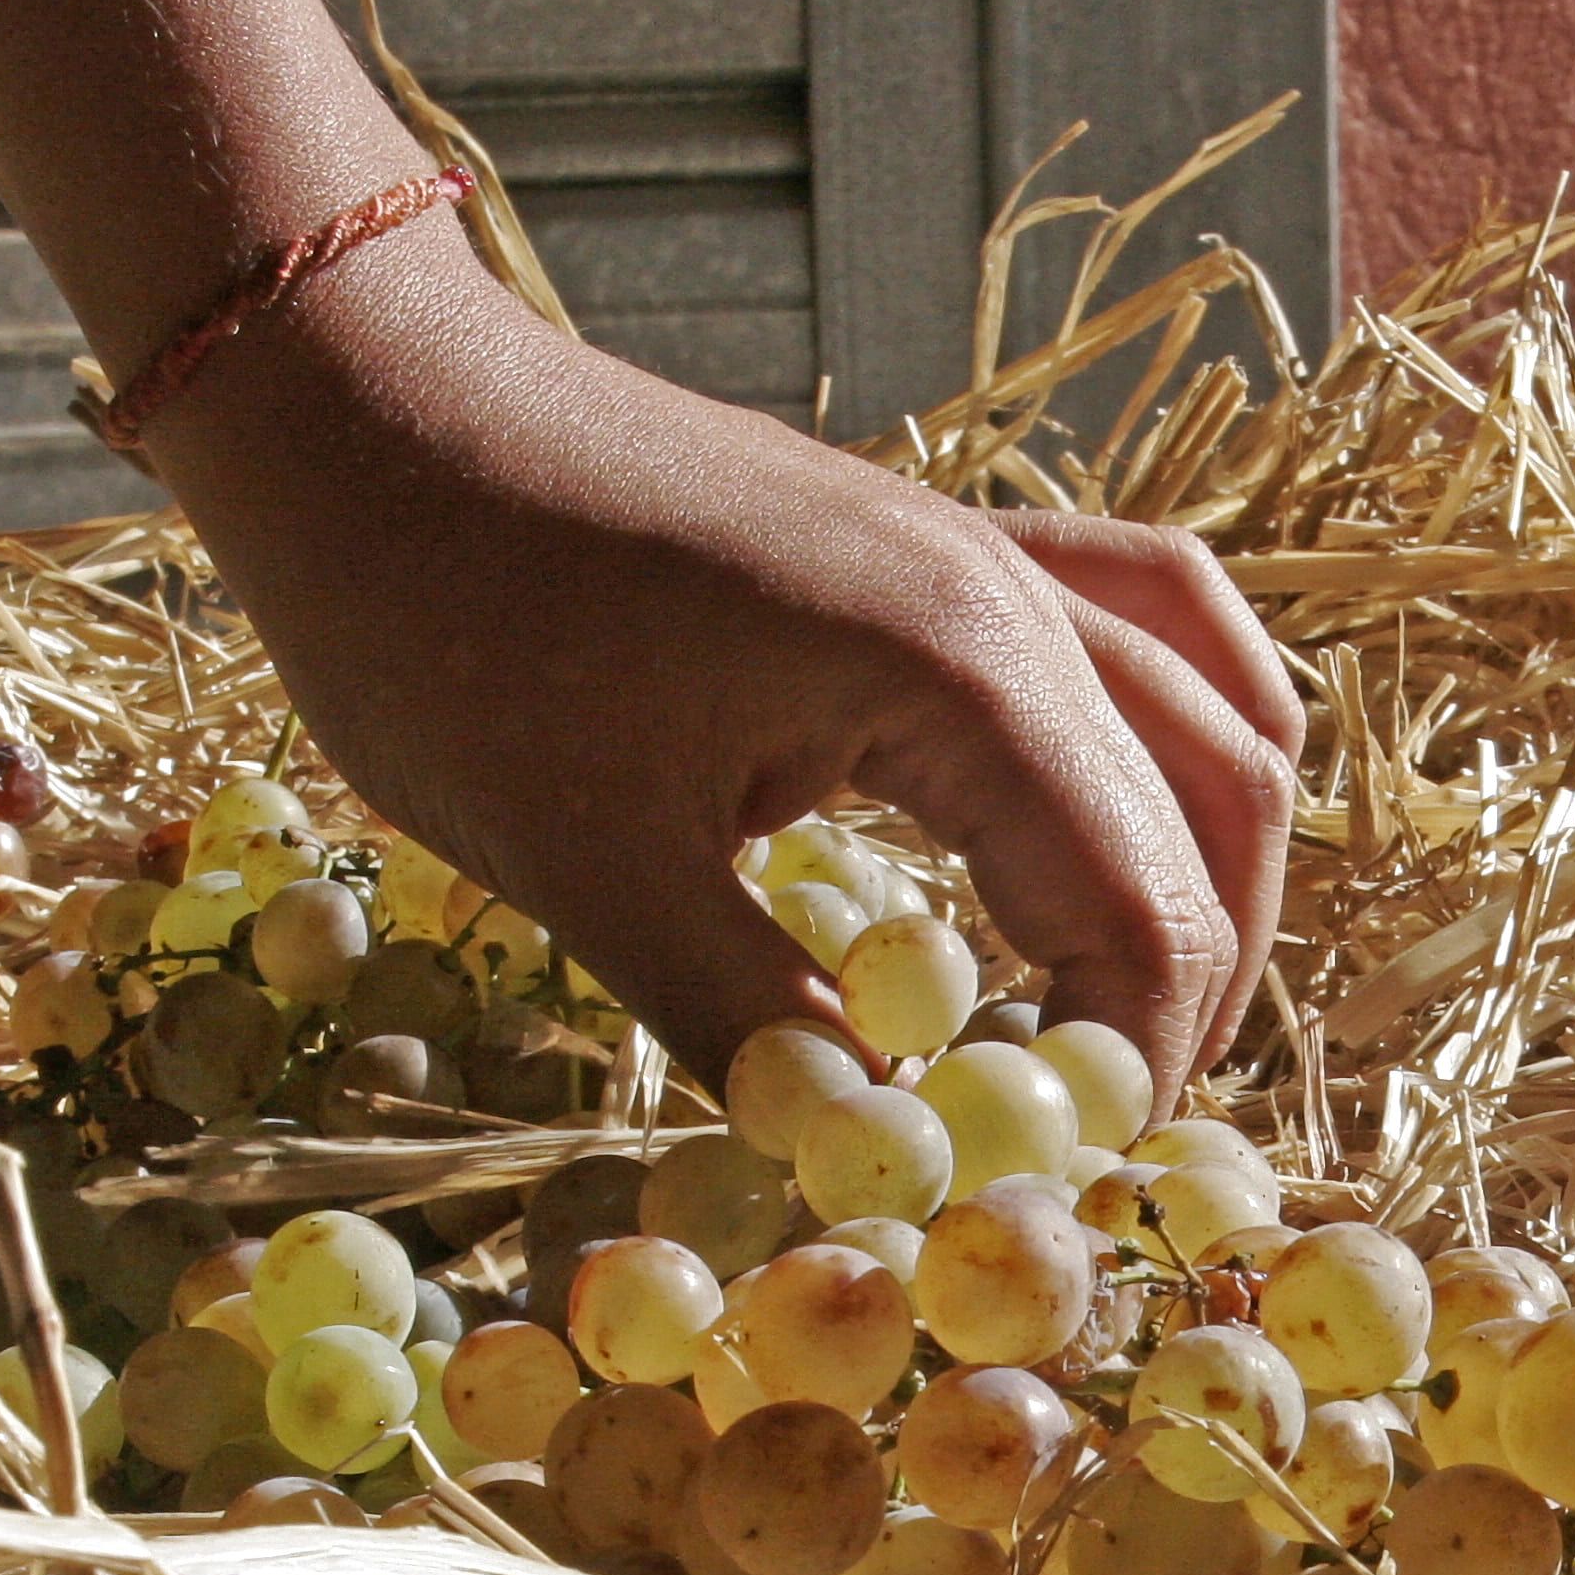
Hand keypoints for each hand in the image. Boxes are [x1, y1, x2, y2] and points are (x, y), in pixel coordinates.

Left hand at [146, 219, 1301, 1108]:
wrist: (359, 398)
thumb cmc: (447, 622)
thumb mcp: (591, 866)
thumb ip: (758, 1022)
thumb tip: (877, 1158)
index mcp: (953, 672)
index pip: (1138, 905)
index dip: (1126, 1065)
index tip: (1057, 1176)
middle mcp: (1008, 595)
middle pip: (1214, 804)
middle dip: (1192, 985)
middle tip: (1105, 1124)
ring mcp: (980, 548)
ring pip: (1210, 701)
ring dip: (1211, 860)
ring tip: (1145, 1001)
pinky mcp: (930, 538)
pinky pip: (1138, 617)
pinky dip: (1171, 731)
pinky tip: (1131, 814)